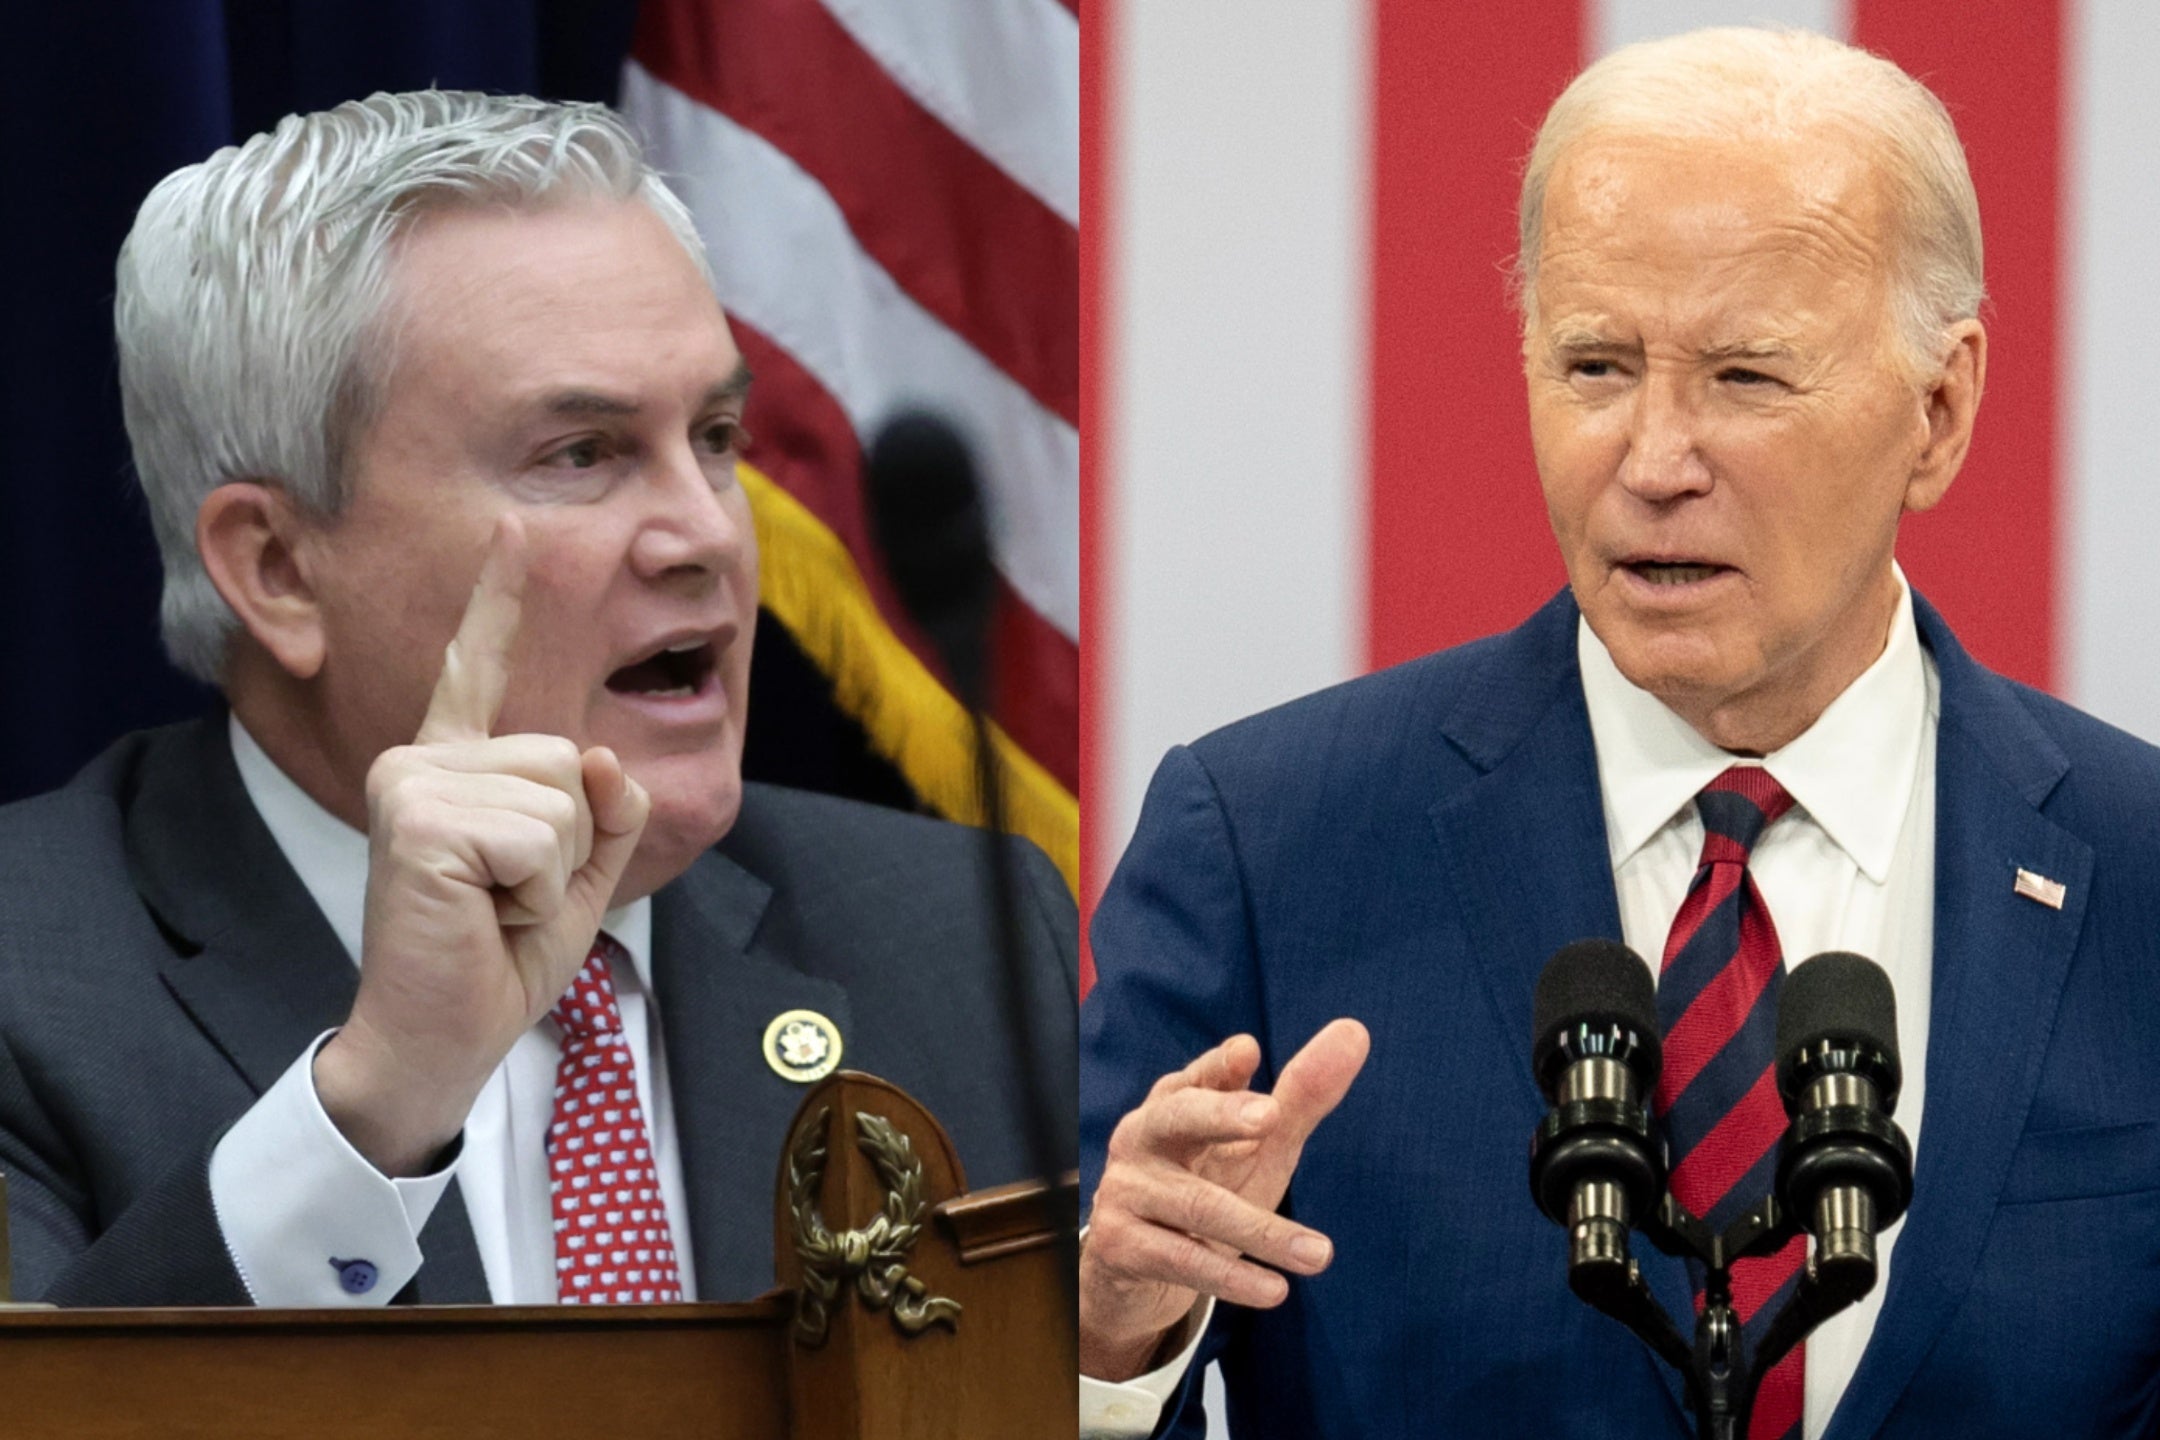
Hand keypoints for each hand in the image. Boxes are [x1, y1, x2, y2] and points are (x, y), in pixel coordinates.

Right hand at [313, 516, 650, 1175]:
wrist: (441, 1035)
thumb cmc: (500, 956)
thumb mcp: (578, 877)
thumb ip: (606, 812)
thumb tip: (601, 756)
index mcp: (458, 765)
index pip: (479, 670)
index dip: (498, 598)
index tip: (511, 524)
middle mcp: (424, 757)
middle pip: (569, 759)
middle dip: (571, 846)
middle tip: (507, 897)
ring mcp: (412, 780)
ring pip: (563, 796)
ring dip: (553, 873)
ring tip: (493, 906)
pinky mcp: (417, 817)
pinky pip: (541, 835)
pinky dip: (536, 892)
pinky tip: (483, 915)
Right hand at [1080, 1018, 1369, 1380]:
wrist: (1135, 1267)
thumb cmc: (1205, 1187)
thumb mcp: (1257, 1145)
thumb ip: (1301, 1095)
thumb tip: (1354, 1031)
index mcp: (1174, 1103)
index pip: (1197, 1076)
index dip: (1220, 1065)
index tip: (1248, 1052)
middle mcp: (1142, 1136)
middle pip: (1178, 1117)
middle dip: (1222, 1114)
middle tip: (1271, 1117)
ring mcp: (1126, 1190)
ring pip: (1197, 1205)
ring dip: (1262, 1232)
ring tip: (1320, 1254)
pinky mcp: (1119, 1244)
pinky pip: (1181, 1260)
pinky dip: (1231, 1276)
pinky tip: (1274, 1290)